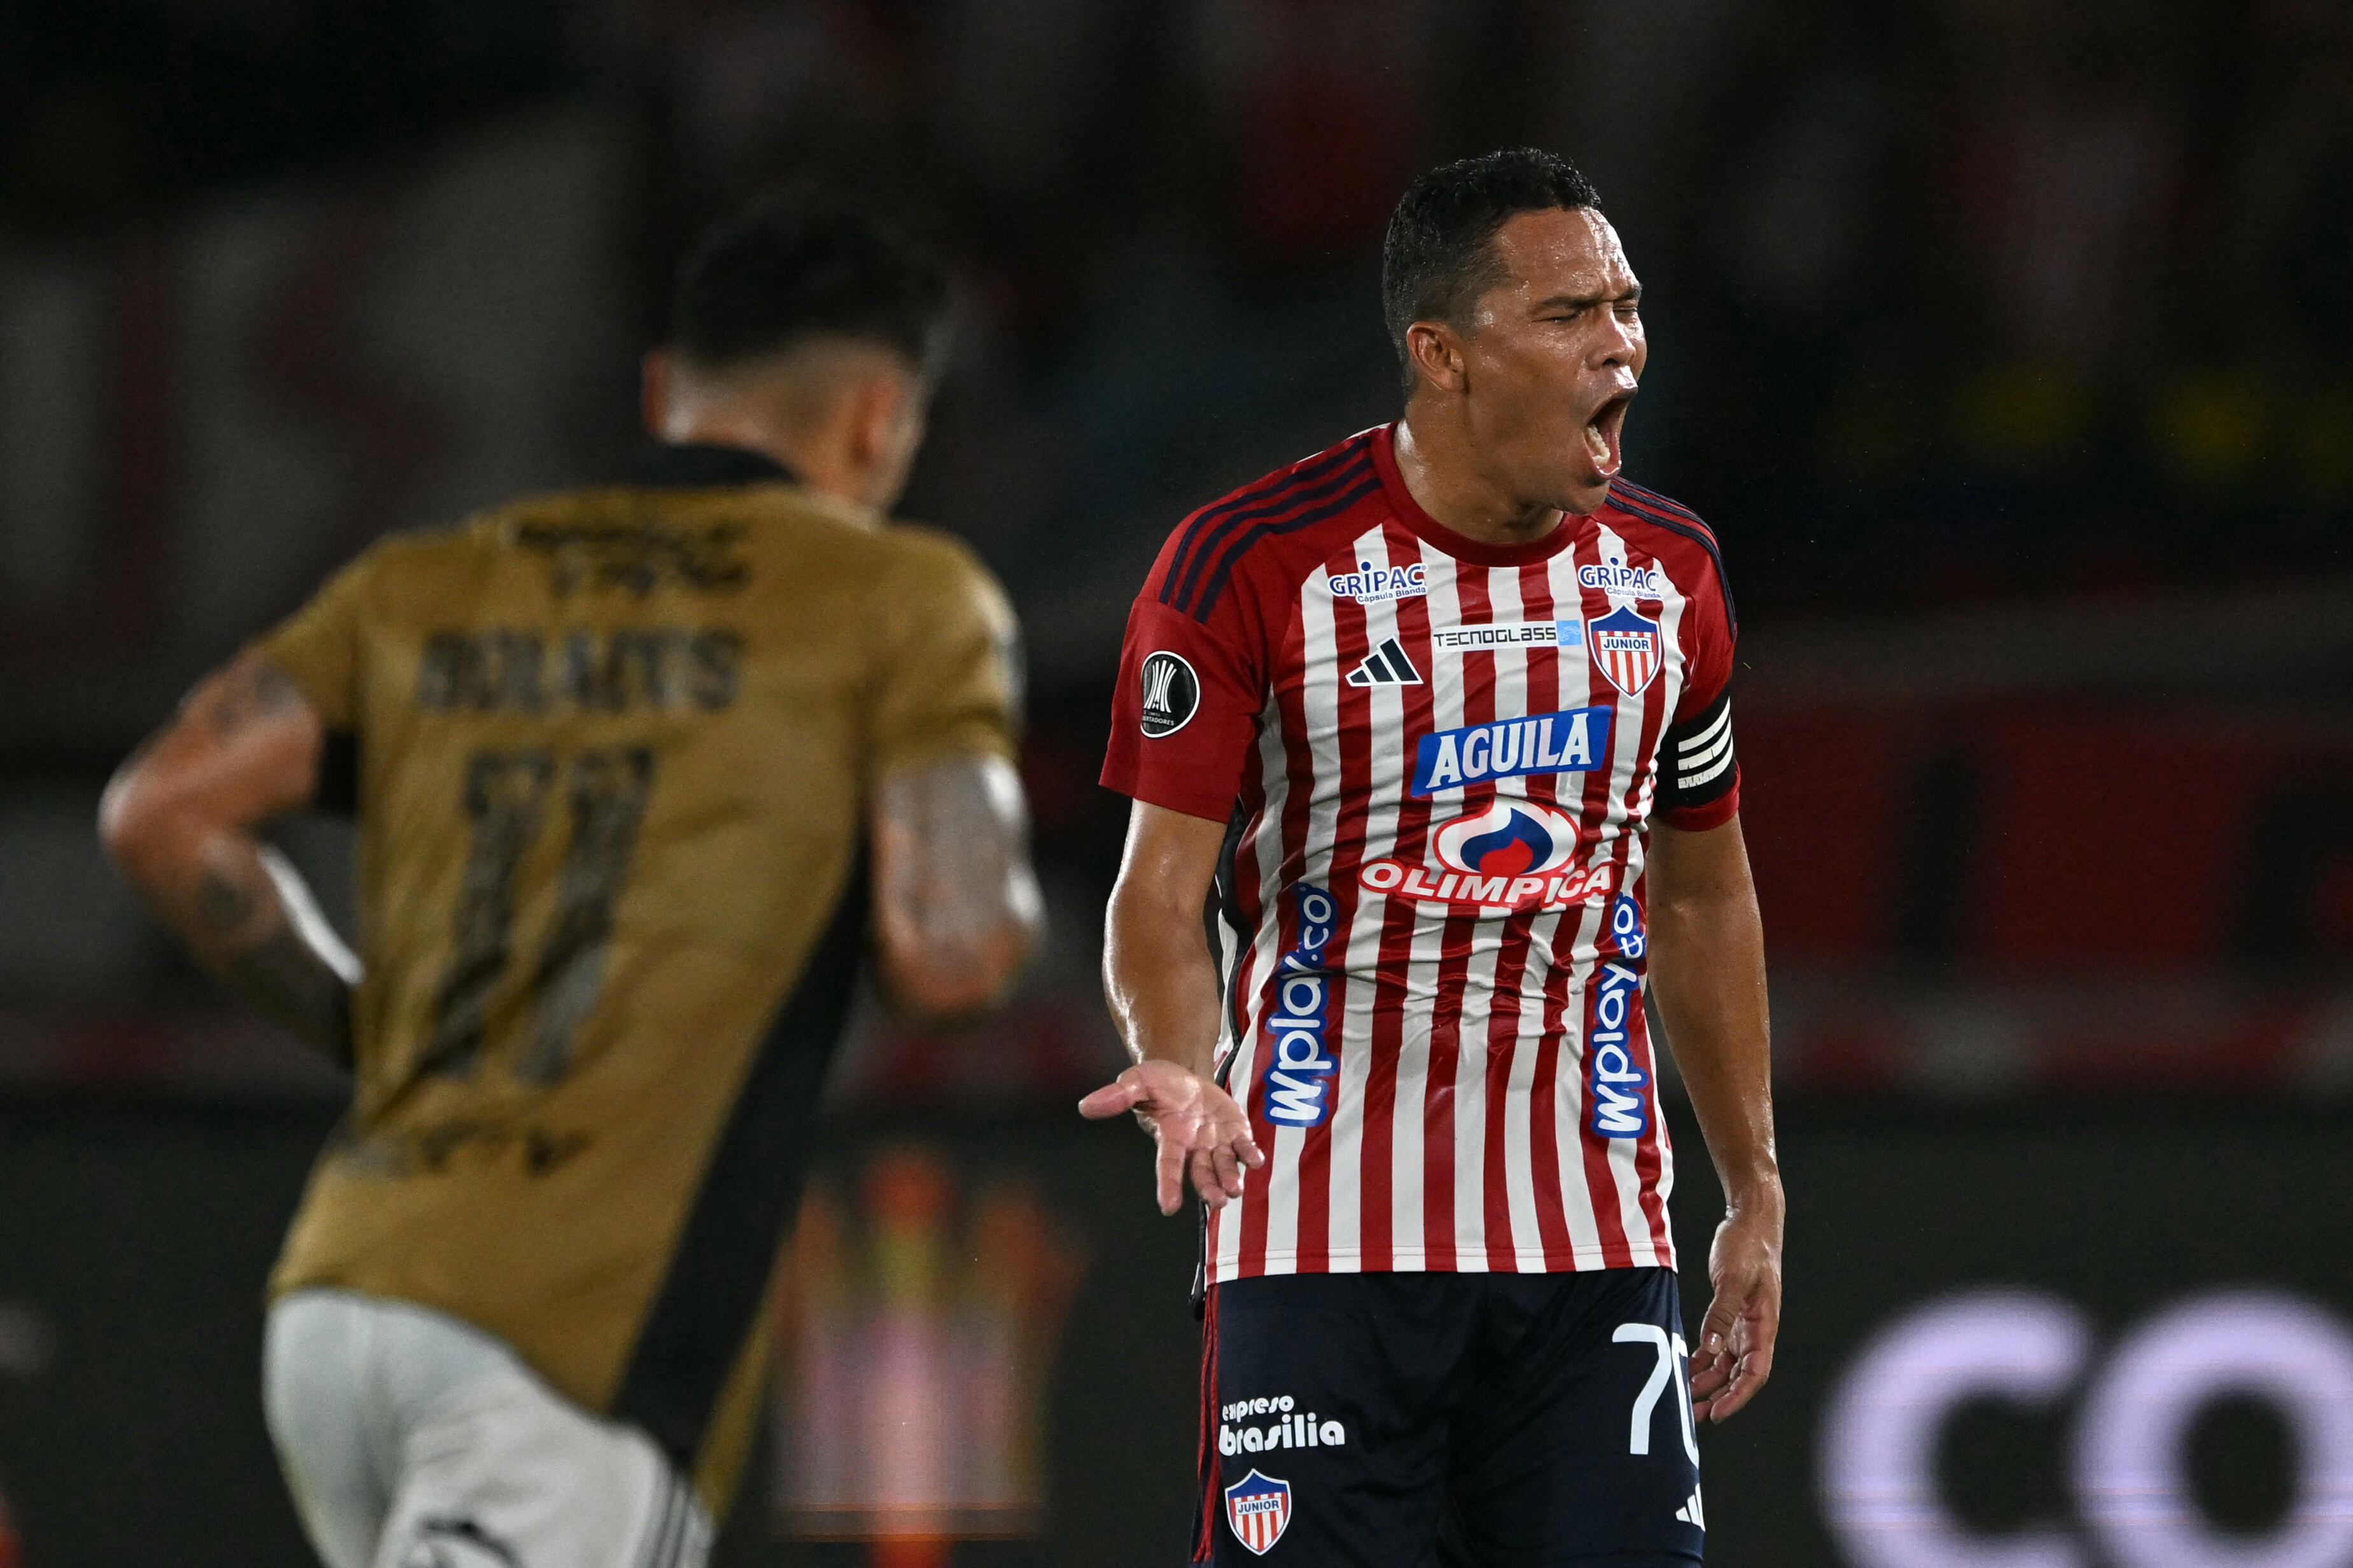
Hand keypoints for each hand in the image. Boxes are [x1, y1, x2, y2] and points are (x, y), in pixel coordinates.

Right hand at [1078, 1059, 1264, 1215]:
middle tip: (1219, 1201)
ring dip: (1230, 1179)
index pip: (1168, 1165)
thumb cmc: (1158, 1083)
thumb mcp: (1137, 1081)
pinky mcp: (1235, 1133)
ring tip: (1235, 1190)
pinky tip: (1256, 1160)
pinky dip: (1250, 1155)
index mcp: (1170, 1138)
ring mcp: (1216, 1142)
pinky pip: (1244, 1147)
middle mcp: (1194, 1147)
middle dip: (1210, 1188)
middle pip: (1201, 1173)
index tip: (1169, 1208)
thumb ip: (1116, 1095)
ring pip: (1225, 1166)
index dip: (1168, 1186)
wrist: (1186, 1076)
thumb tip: (1085, 1106)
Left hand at [1689, 1198, 1781, 1423]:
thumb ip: (1721, 1314)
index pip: (1755, 1372)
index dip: (1737, 1396)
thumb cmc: (1747, 1245)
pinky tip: (1688, 1366)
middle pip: (1741, 1374)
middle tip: (1695, 1416)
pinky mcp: (1732, 1312)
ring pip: (1729, 1362)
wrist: (1750, 1218)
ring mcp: (1745, 1322)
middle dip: (1720, 1396)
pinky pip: (1720, 1345)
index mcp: (1765, 1324)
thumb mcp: (1733, 1279)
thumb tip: (1710, 1349)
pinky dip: (1705, 1358)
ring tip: (1687, 1397)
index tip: (1717, 1413)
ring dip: (1710, 1381)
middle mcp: (1758, 1329)